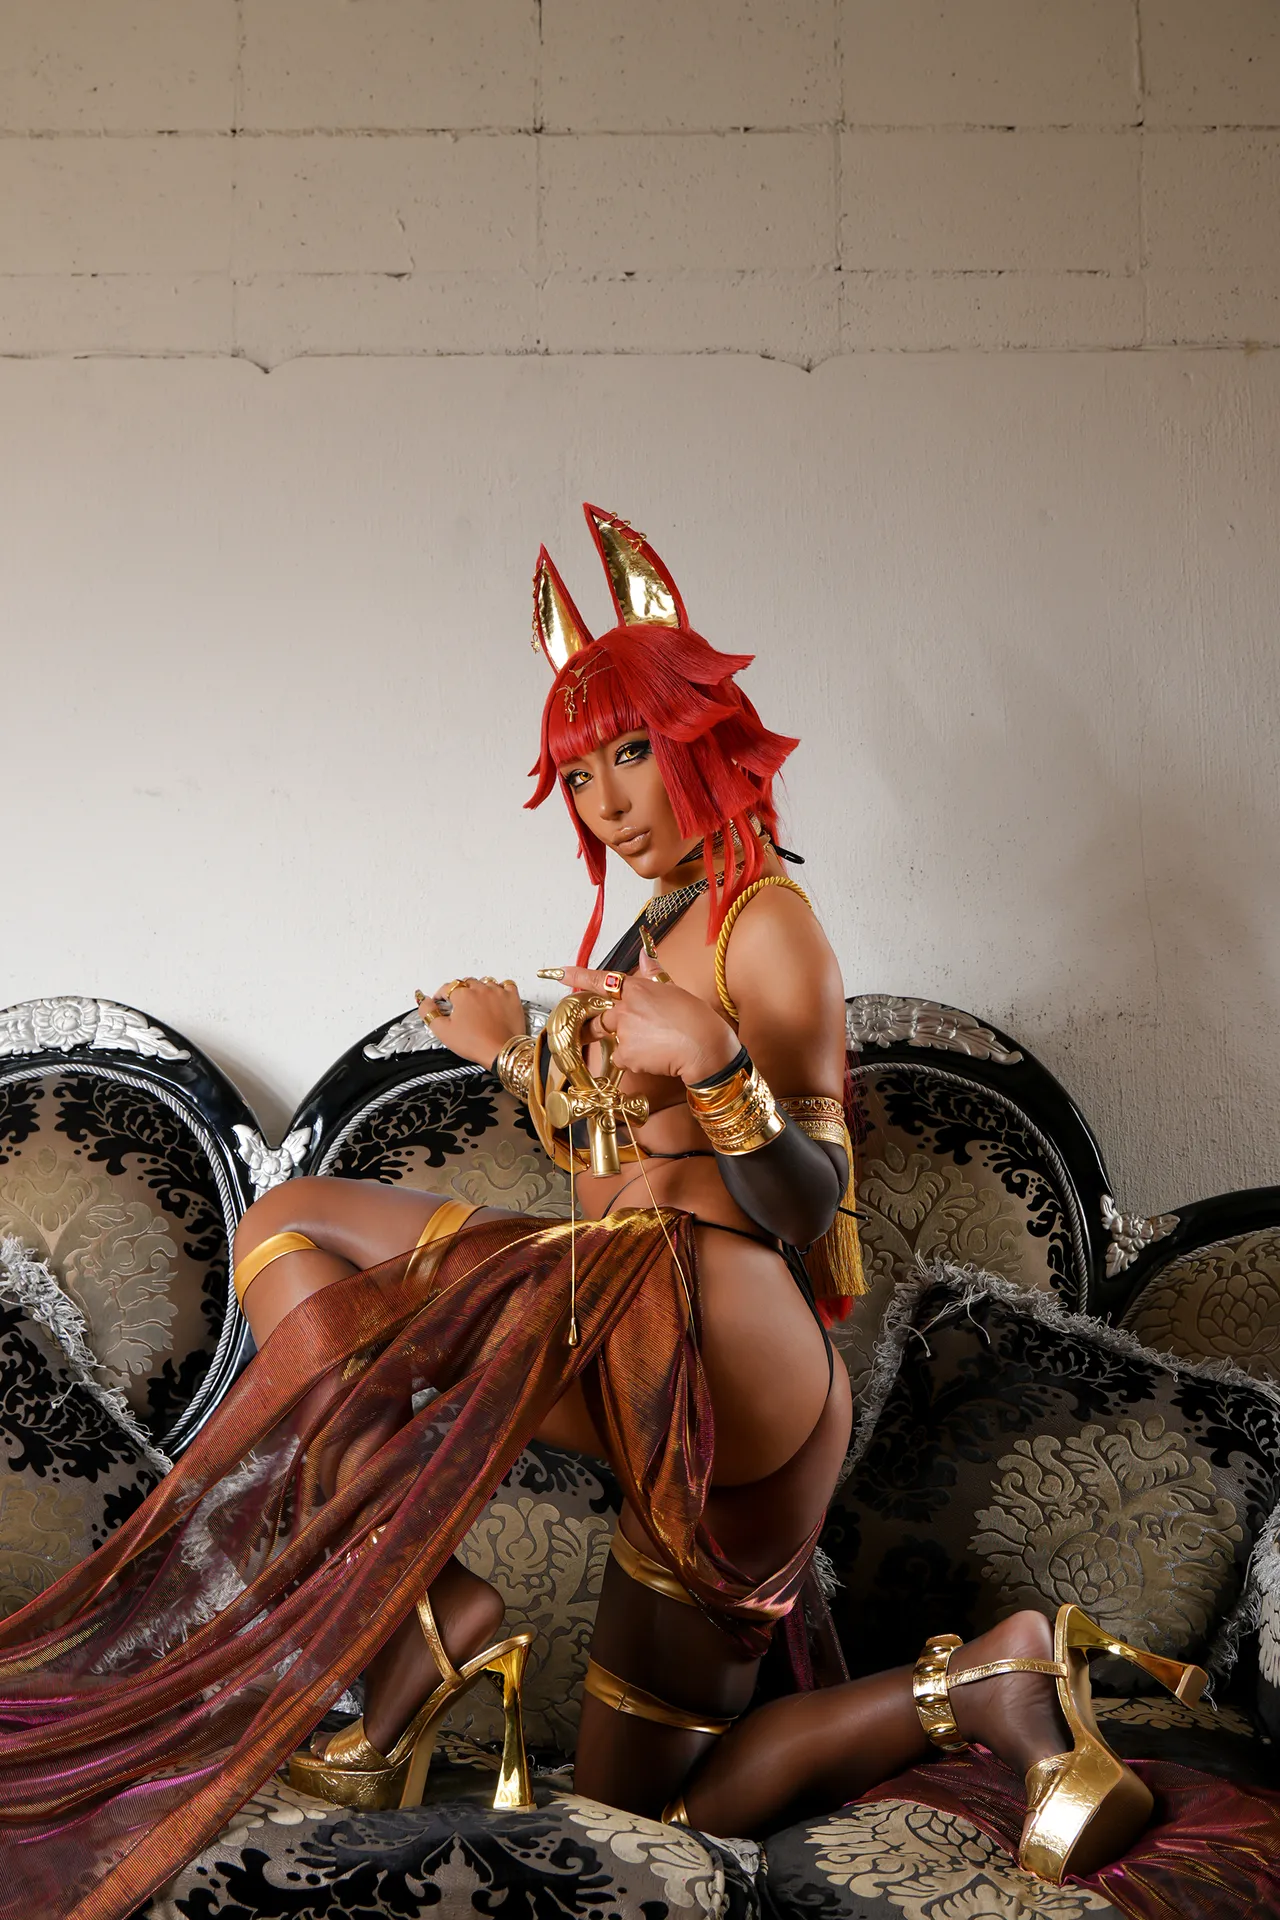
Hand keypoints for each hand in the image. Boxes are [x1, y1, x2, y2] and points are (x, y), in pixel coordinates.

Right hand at [417, 977, 525, 1067]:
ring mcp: (498, 992)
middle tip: (459, 1005)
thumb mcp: (443, 1031)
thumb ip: (429, 1013)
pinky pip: (506, 985)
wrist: (501, 1051)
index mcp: (462, 995)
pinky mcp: (512, 998)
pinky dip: (500, 989)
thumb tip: (423, 1001)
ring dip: (479, 989)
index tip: (441, 1001)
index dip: (441, 995)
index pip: (446, 987)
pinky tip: (496, 997)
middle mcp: (480, 989)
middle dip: (460, 992)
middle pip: (466, 983)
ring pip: (485, 982)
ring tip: (477, 1002)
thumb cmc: (475, 1043)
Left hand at [548, 948, 739, 1085]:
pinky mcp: (626, 1054)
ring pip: (616, 1040)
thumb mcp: (676, 990)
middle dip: (609, 1026)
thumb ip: (654, 974)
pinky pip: (623, 1059)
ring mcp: (623, 1032)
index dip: (578, 977)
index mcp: (637, 989)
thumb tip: (644, 954)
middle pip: (603, 1018)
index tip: (559, 972)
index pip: (601, 981)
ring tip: (659, 1045)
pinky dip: (636, 1061)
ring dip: (631, 1044)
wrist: (704, 1047)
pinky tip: (656, 1058)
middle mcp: (625, 1009)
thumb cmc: (697, 1019)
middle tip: (638, 1033)